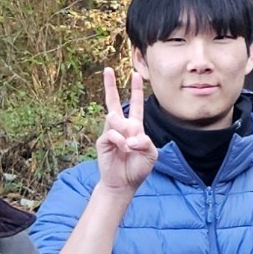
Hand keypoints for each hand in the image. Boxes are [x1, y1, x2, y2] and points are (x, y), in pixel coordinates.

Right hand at [96, 67, 156, 192]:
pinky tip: (123, 149)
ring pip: (115, 118)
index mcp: (135, 127)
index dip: (136, 90)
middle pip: (114, 102)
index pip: (136, 105)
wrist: (124, 184)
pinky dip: (120, 141)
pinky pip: (112, 134)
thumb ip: (145, 142)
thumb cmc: (138, 168)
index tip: (136, 75)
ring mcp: (110, 133)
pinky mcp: (103, 142)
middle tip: (107, 69)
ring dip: (124, 130)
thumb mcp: (150, 154)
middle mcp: (121, 127)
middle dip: (110, 86)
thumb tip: (130, 135)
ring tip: (129, 146)